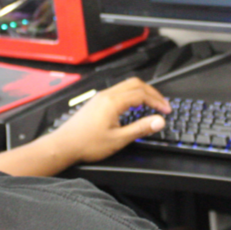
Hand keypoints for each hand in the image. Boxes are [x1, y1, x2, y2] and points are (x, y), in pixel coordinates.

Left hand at [48, 77, 170, 164]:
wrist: (64, 146)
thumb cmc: (86, 144)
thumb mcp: (118, 139)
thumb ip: (140, 129)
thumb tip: (159, 121)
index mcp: (112, 102)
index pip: (142, 94)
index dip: (157, 101)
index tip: (166, 109)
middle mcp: (106, 96)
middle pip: (135, 84)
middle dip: (152, 93)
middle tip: (163, 104)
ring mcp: (100, 97)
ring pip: (126, 86)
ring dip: (142, 92)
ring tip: (152, 104)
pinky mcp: (96, 102)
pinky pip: (118, 91)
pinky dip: (131, 95)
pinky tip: (134, 107)